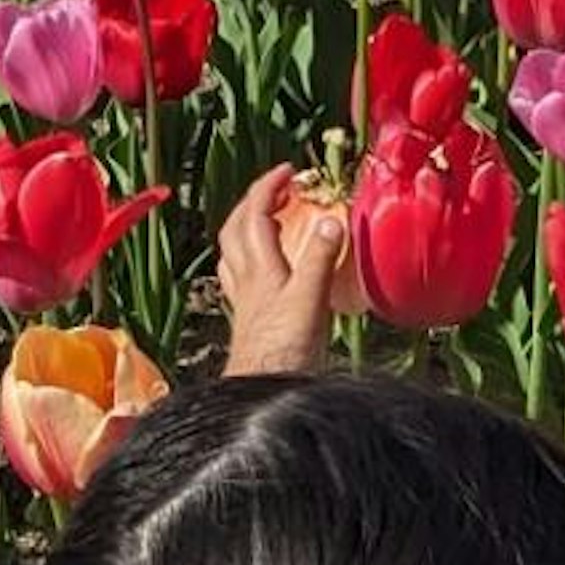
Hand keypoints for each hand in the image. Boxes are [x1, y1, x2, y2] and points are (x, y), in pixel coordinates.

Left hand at [218, 166, 341, 378]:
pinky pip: (240, 280)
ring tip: (266, 222)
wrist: (263, 393)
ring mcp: (245, 302)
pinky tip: (263, 270)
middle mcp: (247, 282)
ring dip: (245, 230)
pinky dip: (249, 263)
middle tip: (277, 192)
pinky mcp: (250, 321)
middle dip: (253, 203)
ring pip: (234, 253)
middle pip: (236, 230)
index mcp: (261, 270)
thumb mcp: (311, 300)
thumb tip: (330, 221)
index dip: (268, 187)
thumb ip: (319, 259)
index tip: (288, 171)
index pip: (255, 215)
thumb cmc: (285, 353)